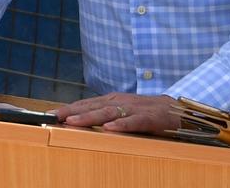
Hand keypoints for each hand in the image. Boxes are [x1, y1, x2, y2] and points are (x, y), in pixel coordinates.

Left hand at [54, 93, 178, 133]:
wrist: (179, 111)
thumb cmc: (147, 113)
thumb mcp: (123, 111)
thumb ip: (106, 115)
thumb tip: (81, 122)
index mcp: (113, 100)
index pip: (86, 103)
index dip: (69, 108)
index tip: (50, 113)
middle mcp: (121, 101)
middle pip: (93, 106)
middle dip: (72, 111)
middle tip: (54, 116)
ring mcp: (135, 108)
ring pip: (109, 112)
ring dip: (89, 117)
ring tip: (72, 122)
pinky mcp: (150, 118)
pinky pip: (134, 122)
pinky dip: (121, 124)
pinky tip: (108, 129)